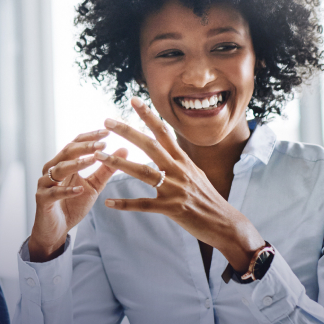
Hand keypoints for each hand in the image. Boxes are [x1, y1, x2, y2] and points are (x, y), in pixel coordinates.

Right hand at [28, 130, 114, 261]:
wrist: (56, 229)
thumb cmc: (72, 205)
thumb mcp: (93, 186)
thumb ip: (106, 170)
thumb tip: (124, 150)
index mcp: (63, 164)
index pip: (75, 144)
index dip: (90, 137)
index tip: (107, 132)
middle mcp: (52, 170)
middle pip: (67, 152)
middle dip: (85, 147)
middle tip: (102, 143)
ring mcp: (45, 183)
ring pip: (59, 169)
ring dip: (77, 164)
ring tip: (93, 159)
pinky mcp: (42, 199)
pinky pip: (54, 192)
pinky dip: (67, 191)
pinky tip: (79, 189)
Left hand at [96, 97, 262, 270]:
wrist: (225, 223)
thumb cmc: (207, 199)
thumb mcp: (195, 173)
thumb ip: (179, 161)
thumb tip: (169, 147)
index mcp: (183, 160)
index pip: (163, 132)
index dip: (148, 116)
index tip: (133, 100)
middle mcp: (178, 170)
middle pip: (150, 145)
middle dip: (127, 132)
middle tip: (107, 121)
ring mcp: (175, 189)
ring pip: (143, 172)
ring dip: (119, 164)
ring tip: (99, 156)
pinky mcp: (172, 208)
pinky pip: (144, 205)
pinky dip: (125, 204)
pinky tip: (109, 202)